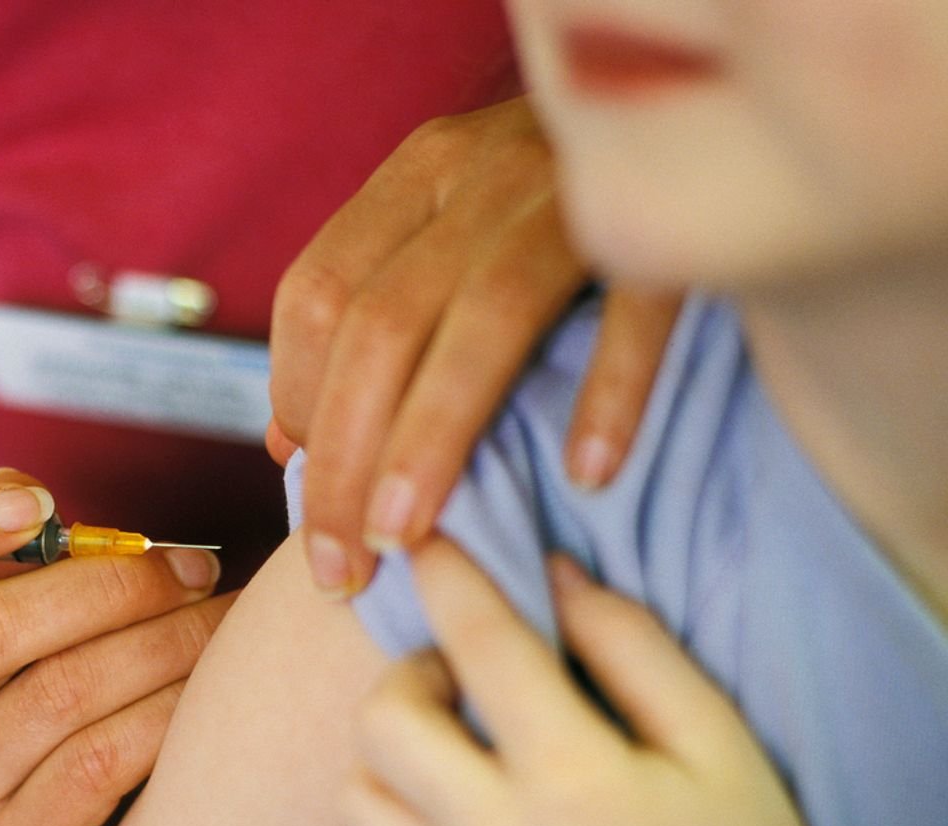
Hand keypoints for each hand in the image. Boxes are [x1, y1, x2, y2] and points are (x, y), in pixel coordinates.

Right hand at [0, 468, 228, 825]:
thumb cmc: (28, 705)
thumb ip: (7, 559)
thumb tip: (25, 497)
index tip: (35, 506)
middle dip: (112, 586)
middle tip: (193, 571)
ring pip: (62, 693)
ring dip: (163, 644)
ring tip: (220, 623)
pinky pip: (99, 763)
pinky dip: (165, 714)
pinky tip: (206, 693)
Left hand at [268, 95, 681, 593]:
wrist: (694, 103)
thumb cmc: (551, 198)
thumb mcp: (447, 229)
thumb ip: (368, 319)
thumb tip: (288, 446)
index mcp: (418, 175)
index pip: (316, 293)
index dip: (295, 400)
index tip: (308, 491)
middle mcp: (480, 172)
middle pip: (380, 323)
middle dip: (346, 458)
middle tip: (342, 567)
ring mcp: (574, 190)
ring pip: (481, 319)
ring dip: (433, 440)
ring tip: (408, 538)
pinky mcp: (672, 217)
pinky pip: (637, 309)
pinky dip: (610, 391)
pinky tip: (587, 475)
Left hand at [344, 548, 830, 825]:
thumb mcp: (721, 752)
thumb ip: (636, 652)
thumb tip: (553, 575)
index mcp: (573, 782)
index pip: (482, 644)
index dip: (449, 573)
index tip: (432, 537)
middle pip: (382, 719)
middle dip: (412, 675)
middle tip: (464, 677)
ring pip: (358, 793)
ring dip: (393, 753)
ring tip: (456, 750)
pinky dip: (396, 820)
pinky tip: (455, 814)